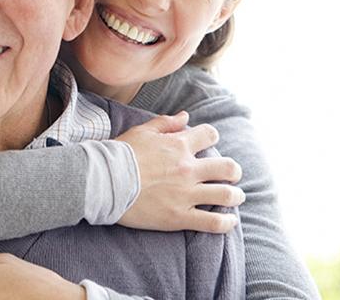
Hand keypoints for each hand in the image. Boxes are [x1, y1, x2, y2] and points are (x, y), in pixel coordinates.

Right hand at [116, 111, 244, 233]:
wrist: (104, 182)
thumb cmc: (120, 155)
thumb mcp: (142, 131)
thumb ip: (166, 123)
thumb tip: (186, 117)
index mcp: (179, 145)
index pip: (210, 135)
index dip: (212, 138)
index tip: (209, 144)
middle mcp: (187, 168)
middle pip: (227, 167)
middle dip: (234, 171)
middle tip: (232, 176)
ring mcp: (186, 194)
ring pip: (226, 195)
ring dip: (235, 196)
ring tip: (235, 197)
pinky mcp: (179, 216)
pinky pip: (212, 222)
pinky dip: (226, 223)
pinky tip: (229, 221)